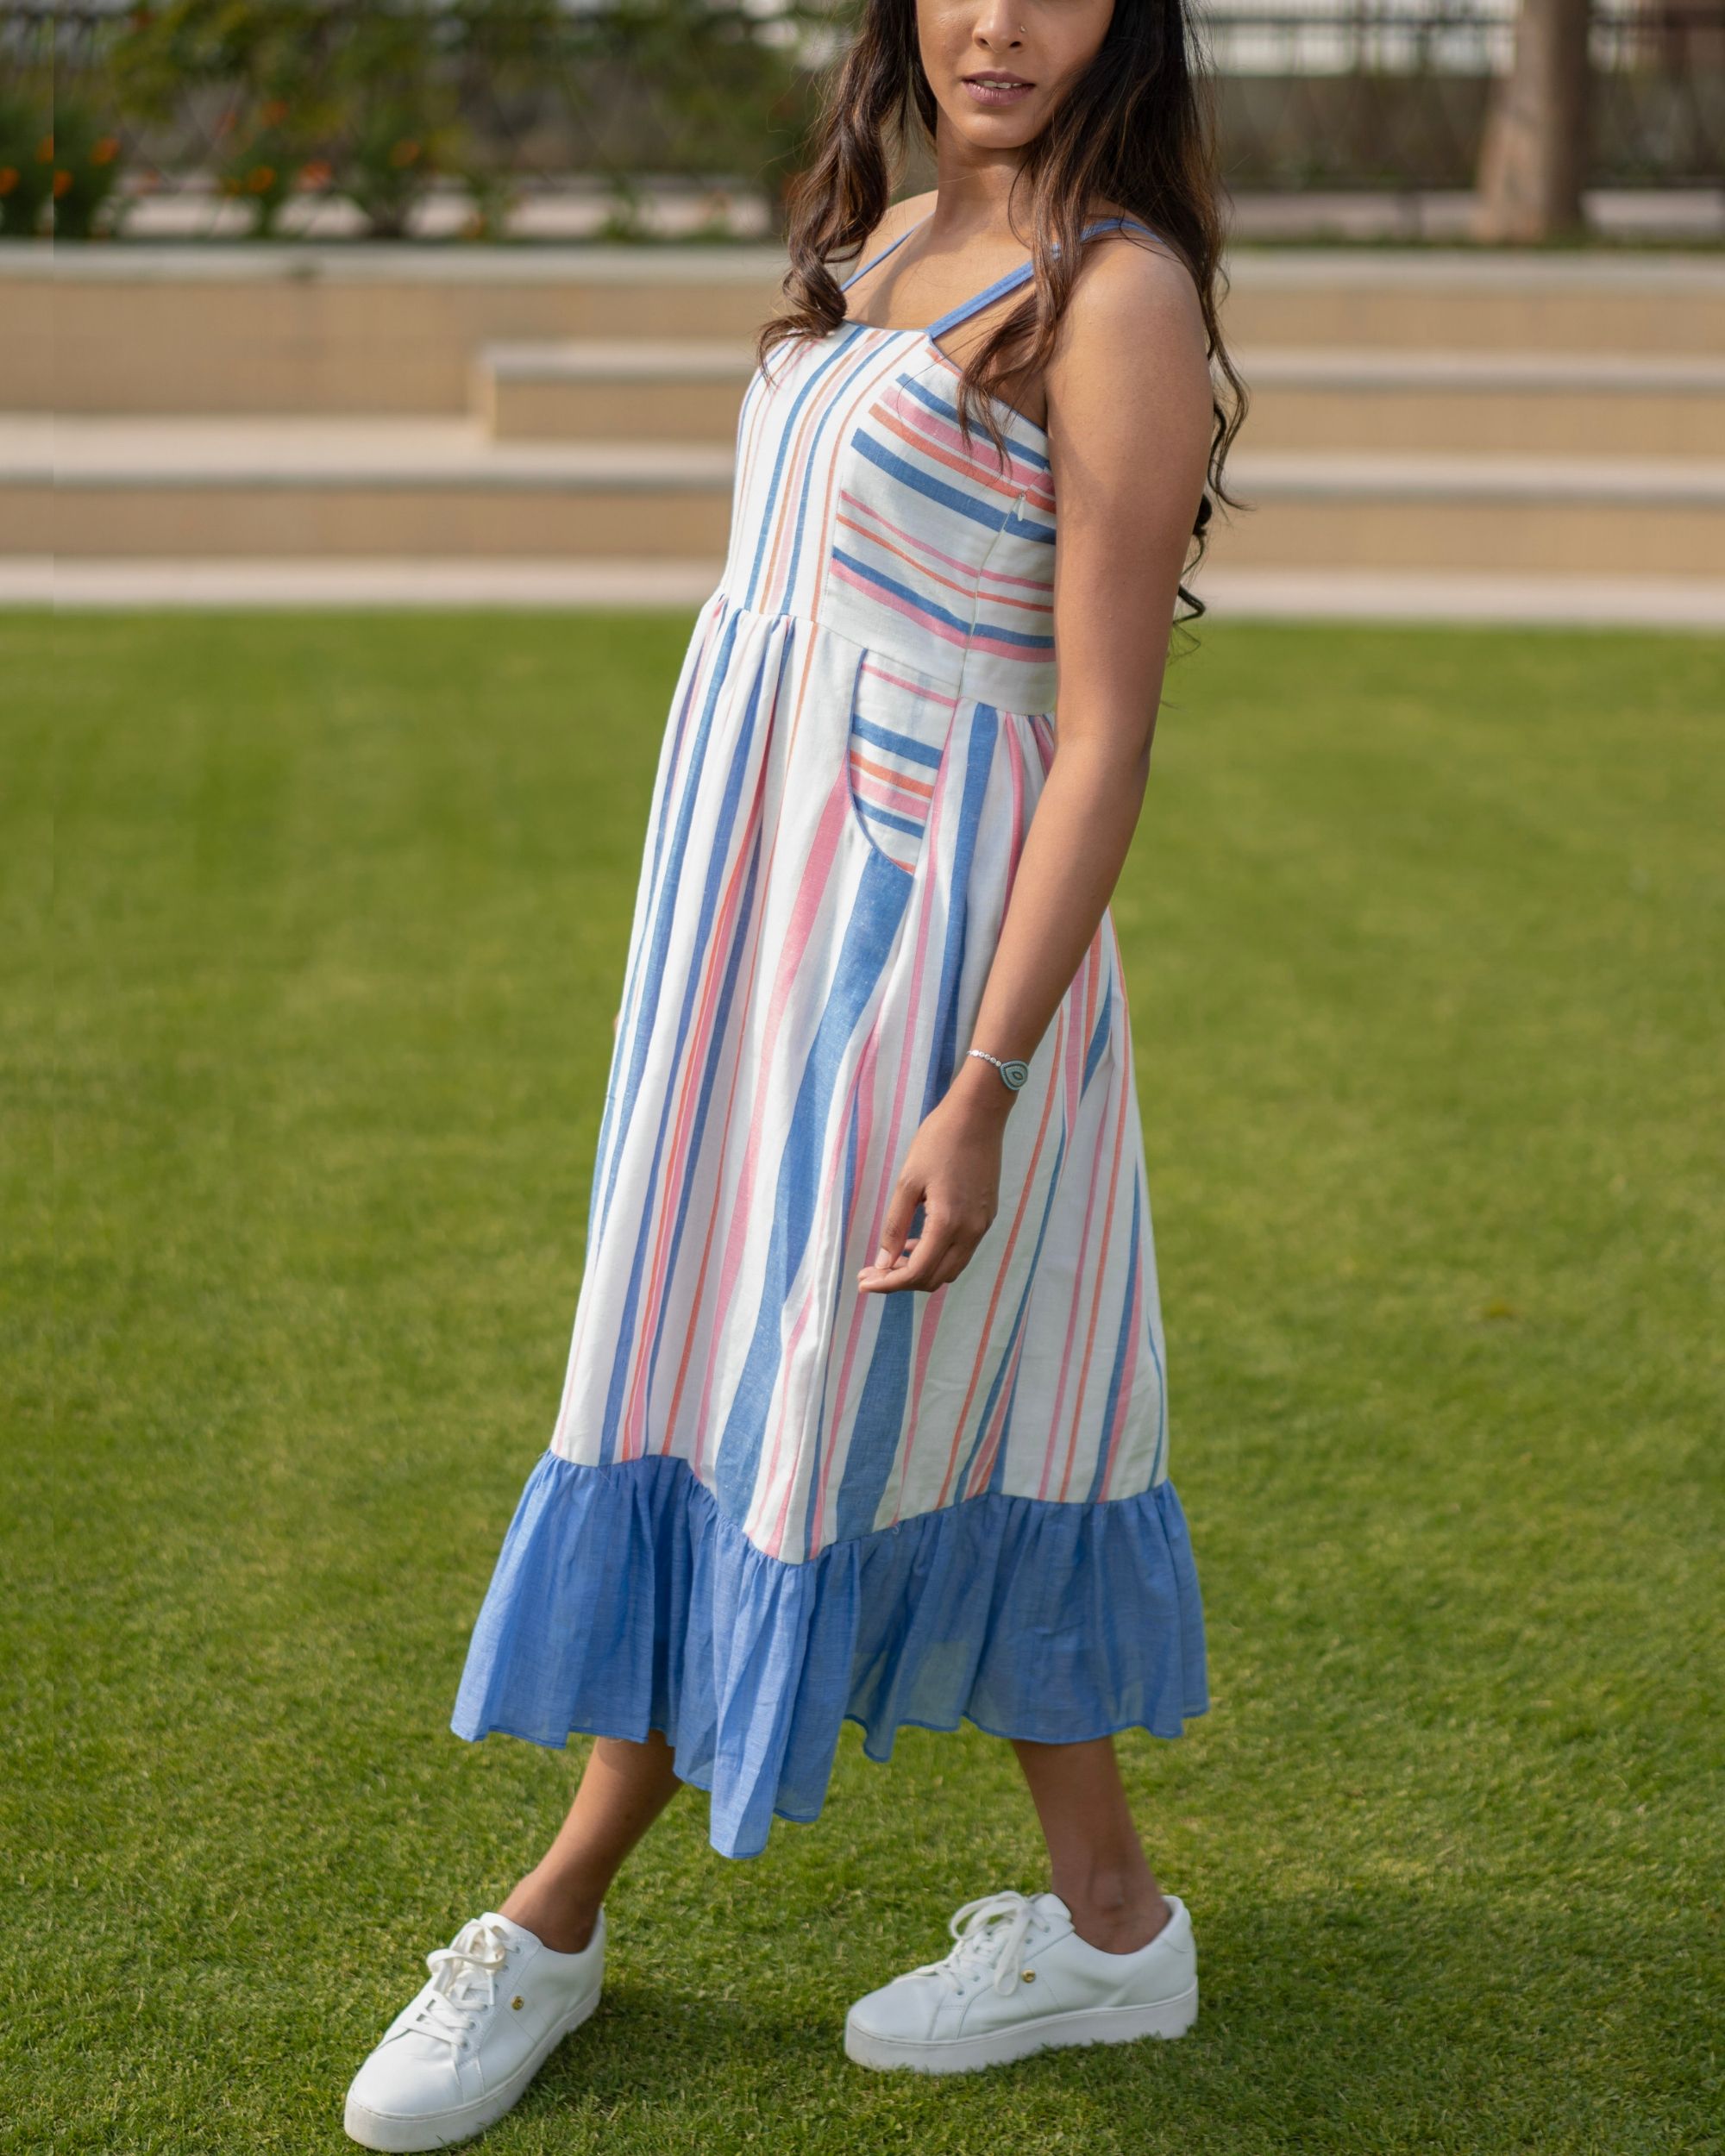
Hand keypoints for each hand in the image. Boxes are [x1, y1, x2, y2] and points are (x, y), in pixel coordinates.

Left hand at [857, 1085, 1004, 1295]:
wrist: (978, 1115)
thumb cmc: (938, 1141)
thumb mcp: (907, 1182)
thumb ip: (894, 1226)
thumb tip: (882, 1261)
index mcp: (948, 1223)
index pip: (916, 1272)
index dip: (887, 1284)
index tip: (863, 1283)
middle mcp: (970, 1232)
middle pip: (934, 1279)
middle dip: (901, 1281)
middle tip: (873, 1272)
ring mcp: (982, 1226)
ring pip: (950, 1269)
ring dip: (921, 1271)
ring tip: (893, 1258)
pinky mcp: (987, 1217)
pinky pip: (961, 1252)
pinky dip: (938, 1256)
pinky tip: (918, 1241)